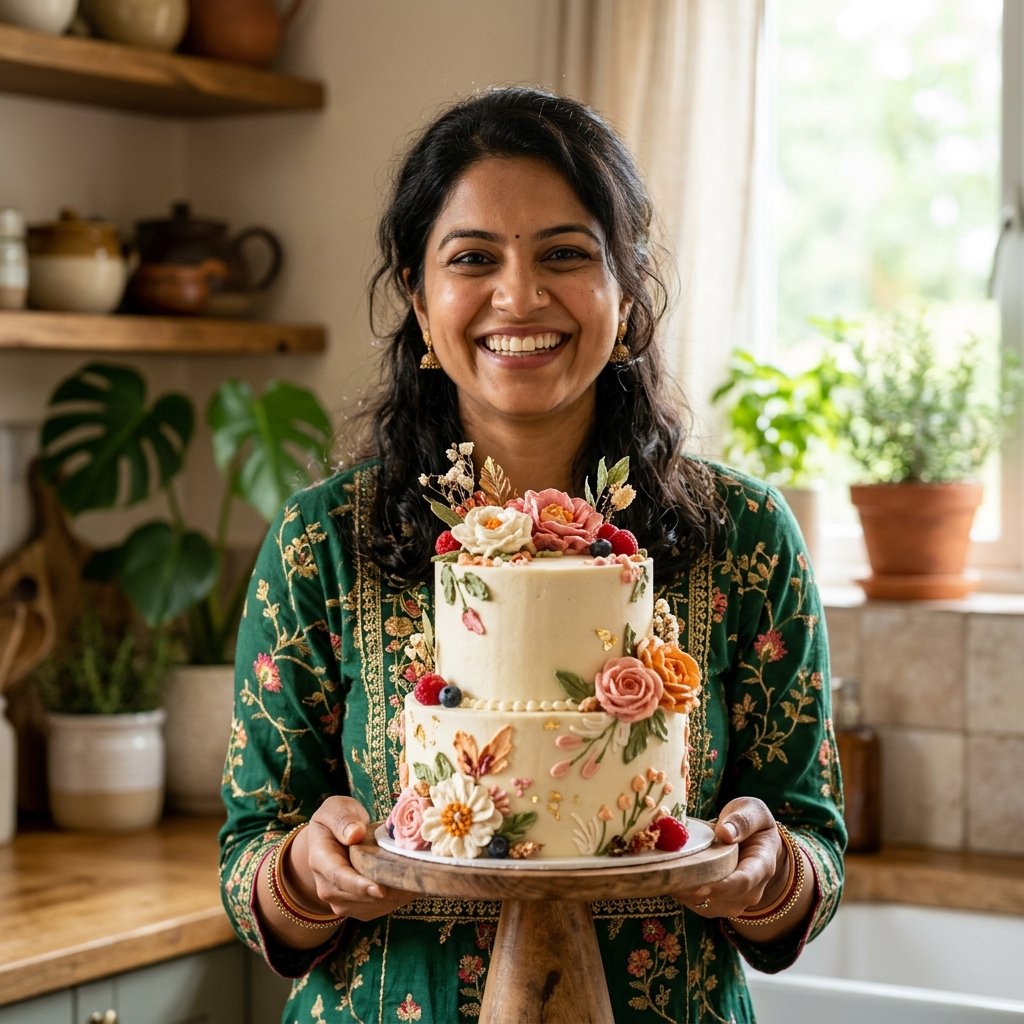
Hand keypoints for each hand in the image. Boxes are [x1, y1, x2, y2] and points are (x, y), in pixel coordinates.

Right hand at [289, 796, 416, 921]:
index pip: (339, 877)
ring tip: (416, 878)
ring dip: (395, 896)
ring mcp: (341, 901)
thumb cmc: (336, 820)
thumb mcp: (335, 809)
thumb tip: (355, 834)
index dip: (360, 885)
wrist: (330, 841)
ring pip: (372, 906)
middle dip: (386, 891)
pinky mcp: (356, 908)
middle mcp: (327, 887)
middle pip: (358, 897)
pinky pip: (379, 909)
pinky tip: (411, 883)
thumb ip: (343, 820)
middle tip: (414, 879)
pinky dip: (397, 899)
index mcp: (320, 860)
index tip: (380, 889)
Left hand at [670, 797, 788, 918]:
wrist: (759, 846)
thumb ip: (742, 820)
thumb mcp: (753, 811)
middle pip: (721, 897)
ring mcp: (735, 901)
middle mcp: (751, 891)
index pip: (743, 881)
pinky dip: (681, 891)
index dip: (722, 886)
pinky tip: (668, 874)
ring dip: (684, 891)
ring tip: (664, 871)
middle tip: (668, 874)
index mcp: (762, 866)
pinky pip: (697, 903)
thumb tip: (725, 833)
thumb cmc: (754, 825)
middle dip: (694, 888)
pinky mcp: (718, 905)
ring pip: (706, 904)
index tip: (701, 886)